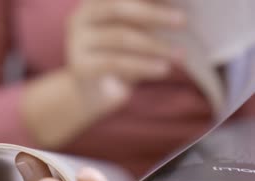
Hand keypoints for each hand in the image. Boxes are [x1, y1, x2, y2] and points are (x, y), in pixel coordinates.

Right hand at [67, 0, 185, 106]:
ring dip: (155, 45)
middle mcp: (81, 17)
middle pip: (117, 7)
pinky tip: (163, 69)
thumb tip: (178, 6)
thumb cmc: (120, 56)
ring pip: (120, 37)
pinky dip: (143, 65)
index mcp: (94, 1)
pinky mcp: (80, 66)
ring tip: (179, 55)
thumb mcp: (136, 31)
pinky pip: (116, 62)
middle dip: (153, 14)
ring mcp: (77, 42)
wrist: (94, 93)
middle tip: (182, 21)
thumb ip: (149, 15)